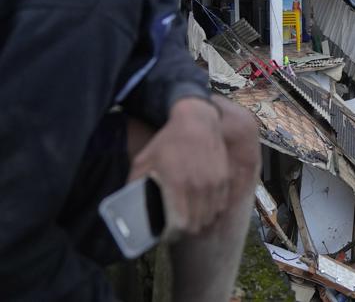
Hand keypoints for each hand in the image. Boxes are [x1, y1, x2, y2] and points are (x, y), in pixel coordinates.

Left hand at [129, 97, 228, 236]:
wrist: (197, 121)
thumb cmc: (167, 142)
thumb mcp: (143, 161)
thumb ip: (135, 185)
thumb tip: (128, 207)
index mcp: (177, 185)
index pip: (179, 225)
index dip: (171, 234)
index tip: (165, 234)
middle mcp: (200, 187)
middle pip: (196, 225)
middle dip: (184, 231)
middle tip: (175, 229)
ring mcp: (215, 183)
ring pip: (210, 217)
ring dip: (199, 223)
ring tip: (189, 220)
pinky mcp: (225, 179)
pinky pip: (221, 206)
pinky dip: (212, 211)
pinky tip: (202, 208)